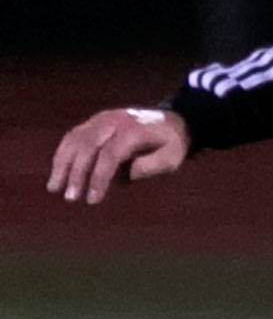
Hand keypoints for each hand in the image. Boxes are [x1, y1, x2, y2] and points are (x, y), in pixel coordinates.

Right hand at [47, 107, 190, 203]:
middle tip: (69, 197)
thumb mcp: (172, 158)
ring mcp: (102, 118)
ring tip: (54, 187)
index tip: (92, 200)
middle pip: (87, 146)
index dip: (99, 178)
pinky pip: (74, 136)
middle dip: (75, 173)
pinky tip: (58, 172)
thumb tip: (122, 177)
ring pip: (74, 139)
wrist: (173, 120)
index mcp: (134, 130)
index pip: (110, 155)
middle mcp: (114, 121)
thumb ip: (149, 167)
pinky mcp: (95, 121)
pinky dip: (63, 154)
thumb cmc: (173, 144)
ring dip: (61, 164)